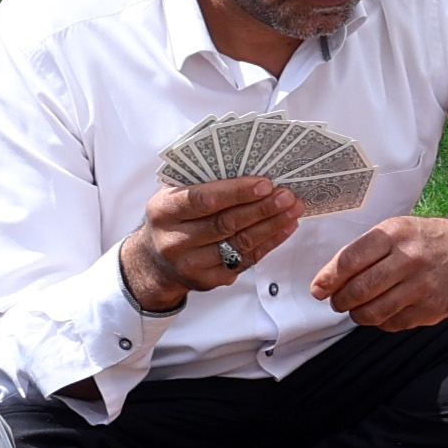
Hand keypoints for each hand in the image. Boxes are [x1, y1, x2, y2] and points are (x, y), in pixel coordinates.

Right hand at [118, 173, 307, 317]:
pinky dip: (268, 244)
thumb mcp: (173, 194)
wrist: (154, 260)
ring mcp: (190, 264)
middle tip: (287, 195)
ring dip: (271, 225)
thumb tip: (250, 166)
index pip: (203, 200)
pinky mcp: (207, 281)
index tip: (265, 183)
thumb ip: (202, 182)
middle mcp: (174, 241)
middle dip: (261, 208)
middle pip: (226, 223)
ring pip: (239, 244)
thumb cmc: (172, 217)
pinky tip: (284, 229)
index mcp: (164, 211)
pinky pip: (245, 261)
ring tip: (292, 210)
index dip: (236, 192)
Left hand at [311, 212, 447, 333]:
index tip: (318, 289)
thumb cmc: (424, 241)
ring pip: (373, 312)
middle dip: (340, 300)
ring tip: (356, 309)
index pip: (350, 260)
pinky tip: (382, 311)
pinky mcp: (430, 309)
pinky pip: (393, 324)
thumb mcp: (396, 230)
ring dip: (357, 314)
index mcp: (394, 234)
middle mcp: (409, 259)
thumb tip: (329, 279)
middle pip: (359, 290)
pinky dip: (380, 321)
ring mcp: (421, 286)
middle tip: (336, 301)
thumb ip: (364, 251)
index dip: (328, 278)